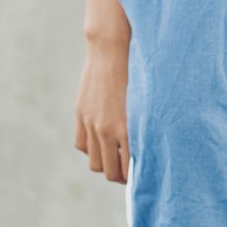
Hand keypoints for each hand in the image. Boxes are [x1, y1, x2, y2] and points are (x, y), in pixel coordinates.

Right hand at [73, 34, 129, 183]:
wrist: (111, 50)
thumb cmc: (136, 73)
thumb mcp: (144, 103)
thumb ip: (142, 128)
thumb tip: (145, 150)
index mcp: (126, 128)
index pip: (128, 168)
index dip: (134, 176)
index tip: (141, 175)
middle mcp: (107, 129)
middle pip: (110, 171)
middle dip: (120, 176)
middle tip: (129, 172)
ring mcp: (91, 123)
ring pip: (94, 162)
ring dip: (105, 164)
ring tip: (115, 159)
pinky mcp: (80, 114)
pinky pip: (82, 145)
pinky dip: (91, 149)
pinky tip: (102, 142)